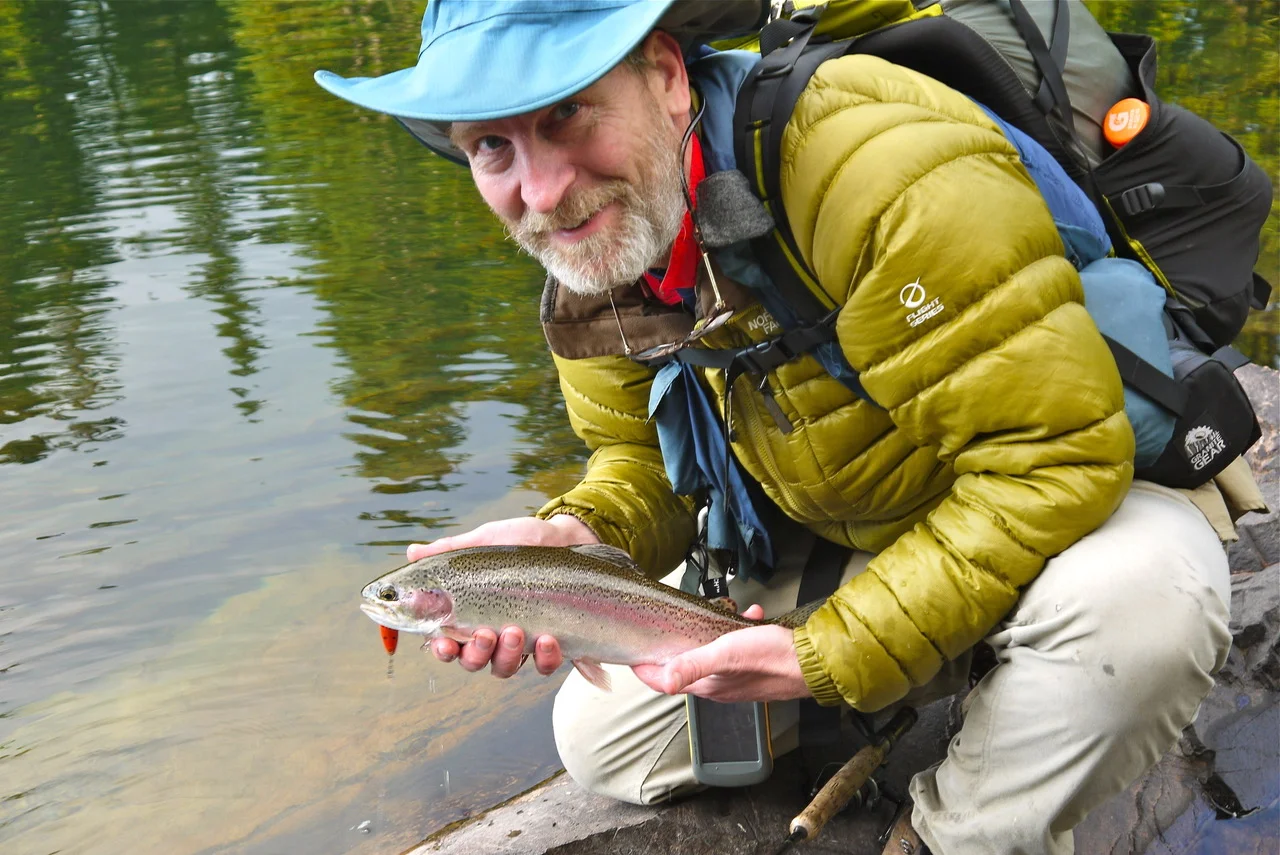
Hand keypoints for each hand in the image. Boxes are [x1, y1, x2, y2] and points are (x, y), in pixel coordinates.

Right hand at [409, 515, 595, 677]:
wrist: (568, 538)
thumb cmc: (522, 541)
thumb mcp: (485, 541)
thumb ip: (449, 550)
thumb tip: (412, 551)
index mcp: (469, 612)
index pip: (446, 640)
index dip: (441, 648)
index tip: (444, 643)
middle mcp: (491, 633)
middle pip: (471, 661)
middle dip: (475, 654)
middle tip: (485, 634)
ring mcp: (522, 641)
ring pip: (503, 668)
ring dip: (506, 656)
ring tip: (515, 631)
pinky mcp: (553, 644)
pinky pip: (544, 666)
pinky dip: (544, 658)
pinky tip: (548, 639)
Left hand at [631, 604, 812, 702]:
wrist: (814, 662)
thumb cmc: (772, 658)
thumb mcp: (727, 653)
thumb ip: (694, 665)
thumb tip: (660, 679)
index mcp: (707, 686)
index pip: (663, 681)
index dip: (644, 667)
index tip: (630, 651)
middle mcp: (717, 686)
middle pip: (683, 666)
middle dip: (676, 644)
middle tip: (671, 621)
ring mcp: (735, 678)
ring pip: (709, 654)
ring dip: (709, 633)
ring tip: (720, 613)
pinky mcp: (751, 667)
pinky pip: (734, 648)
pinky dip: (735, 631)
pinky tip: (747, 616)